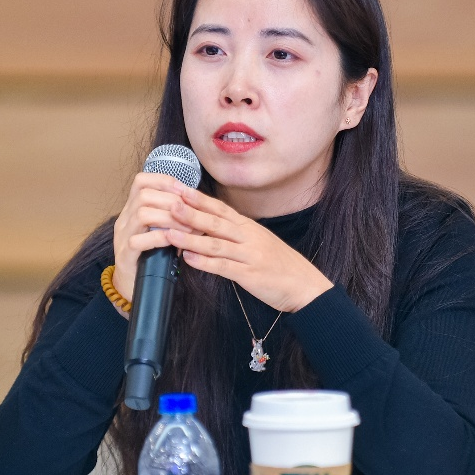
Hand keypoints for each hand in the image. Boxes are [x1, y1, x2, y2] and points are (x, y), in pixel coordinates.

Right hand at [110, 173, 194, 300]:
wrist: (133, 286)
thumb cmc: (153, 256)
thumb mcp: (161, 230)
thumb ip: (172, 216)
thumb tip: (198, 203)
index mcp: (132, 209)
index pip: (141, 181)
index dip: (164, 181)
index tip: (185, 191)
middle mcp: (124, 219)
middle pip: (143, 195)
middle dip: (172, 201)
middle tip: (193, 214)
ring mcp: (122, 237)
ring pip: (142, 214)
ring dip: (170, 218)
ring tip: (188, 228)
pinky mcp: (125, 256)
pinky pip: (139, 241)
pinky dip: (160, 238)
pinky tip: (175, 241)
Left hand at [165, 188, 332, 311]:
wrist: (305, 284)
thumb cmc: (279, 264)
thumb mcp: (259, 242)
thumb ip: (235, 234)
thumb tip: (208, 226)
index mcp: (249, 227)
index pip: (220, 209)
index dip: (199, 199)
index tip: (179, 189)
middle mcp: (249, 237)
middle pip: (216, 222)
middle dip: (191, 212)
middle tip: (169, 203)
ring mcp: (249, 255)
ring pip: (216, 244)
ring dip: (191, 238)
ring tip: (170, 233)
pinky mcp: (250, 275)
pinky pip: (224, 267)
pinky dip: (205, 263)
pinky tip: (189, 259)